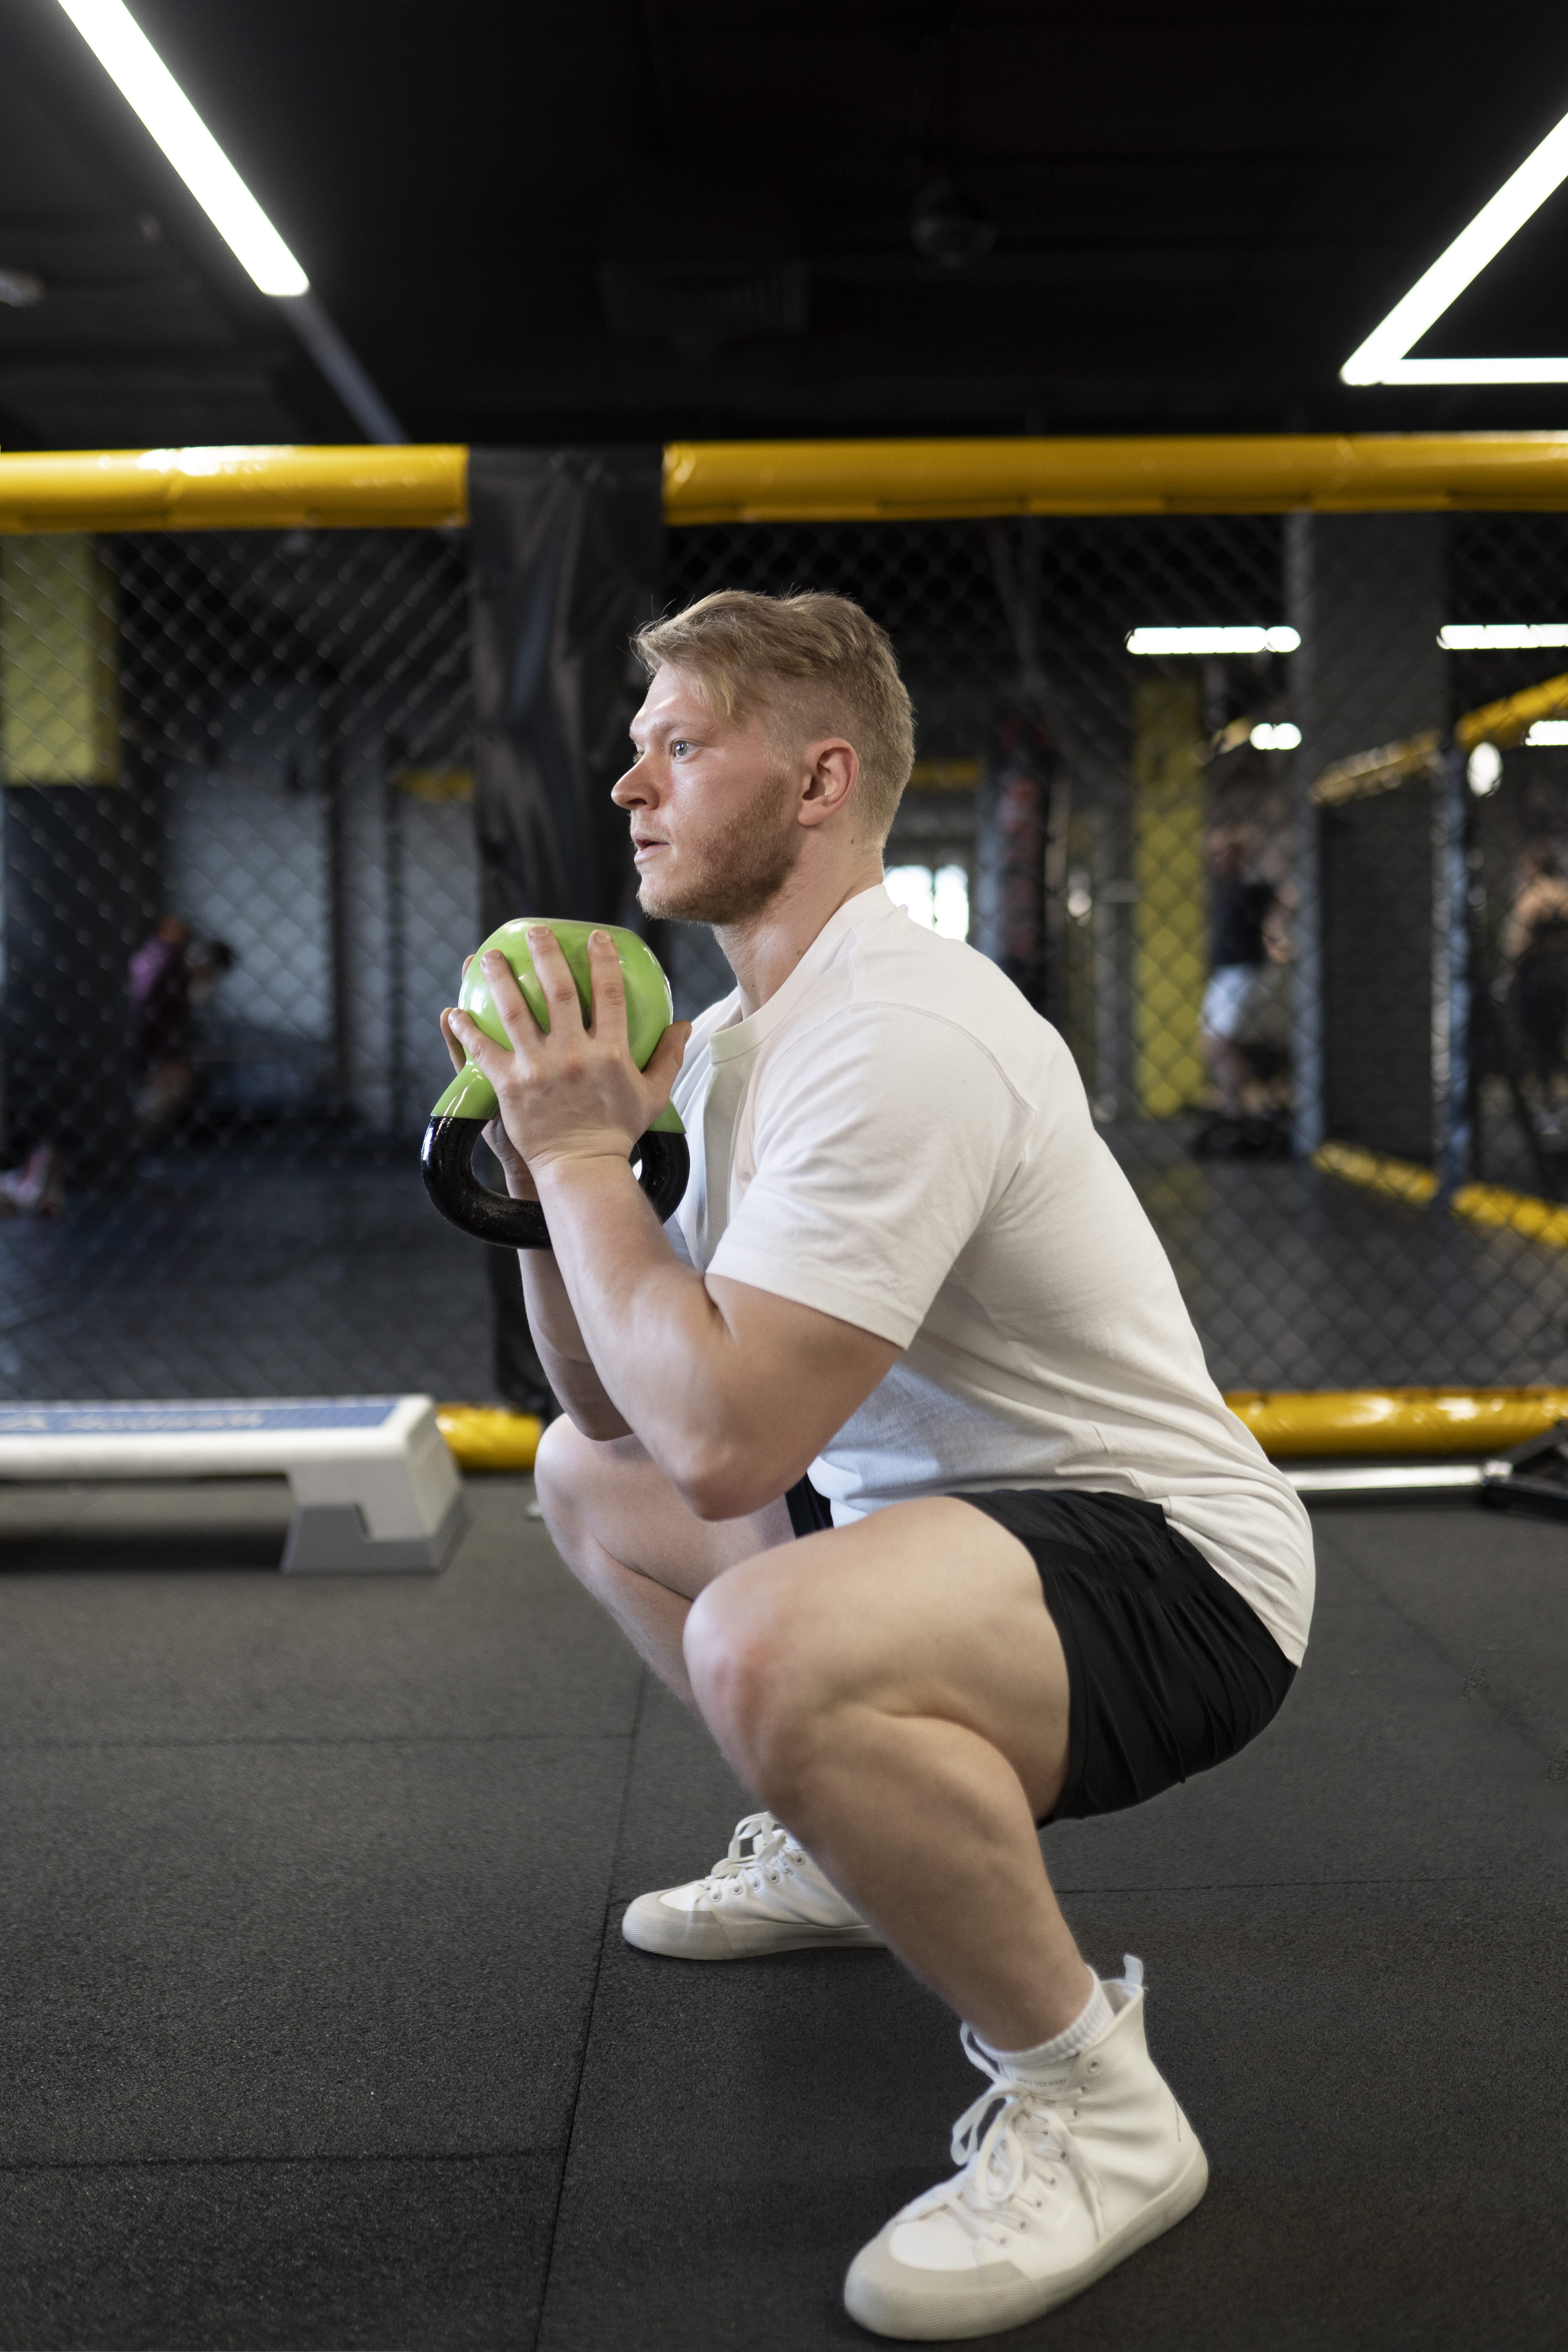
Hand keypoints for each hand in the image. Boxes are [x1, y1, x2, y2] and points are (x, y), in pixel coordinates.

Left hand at [446, 928, 689, 1184]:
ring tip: (487, 956)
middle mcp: (574, 1054)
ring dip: (499, 979)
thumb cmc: (618, 1131)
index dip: (602, 960)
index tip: (595, 936)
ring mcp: (539, 1069)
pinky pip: (484, 1051)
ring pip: (515, 1012)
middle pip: (558, 990)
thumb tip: (684, 1023)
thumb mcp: (653, 1095)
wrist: (582, 1167)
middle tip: (535, 931)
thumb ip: (668, 1057)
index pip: (608, 993)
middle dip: (545, 954)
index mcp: (610, 1052)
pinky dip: (467, 1030)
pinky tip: (455, 1012)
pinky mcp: (510, 1086)